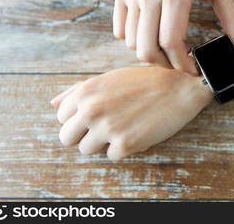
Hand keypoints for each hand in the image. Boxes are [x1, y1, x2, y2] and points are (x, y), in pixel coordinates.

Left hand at [50, 67, 212, 160]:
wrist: (180, 88)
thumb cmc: (145, 81)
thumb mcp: (110, 78)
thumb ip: (78, 91)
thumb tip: (54, 104)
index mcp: (86, 92)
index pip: (61, 117)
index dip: (78, 118)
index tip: (96, 115)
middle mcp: (92, 110)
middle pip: (66, 138)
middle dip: (83, 135)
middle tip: (104, 127)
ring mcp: (108, 128)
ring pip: (86, 150)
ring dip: (103, 143)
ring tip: (122, 128)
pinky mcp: (126, 144)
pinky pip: (112, 156)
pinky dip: (124, 148)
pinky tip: (137, 132)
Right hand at [113, 0, 233, 74]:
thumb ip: (230, 16)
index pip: (171, 41)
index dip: (182, 63)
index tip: (193, 69)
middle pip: (147, 49)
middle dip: (165, 65)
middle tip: (178, 62)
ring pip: (132, 44)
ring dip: (150, 54)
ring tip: (166, 49)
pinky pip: (120, 31)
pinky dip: (133, 41)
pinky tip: (150, 35)